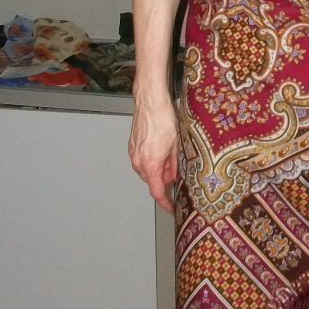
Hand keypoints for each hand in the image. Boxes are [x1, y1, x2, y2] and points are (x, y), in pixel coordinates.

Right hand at [129, 94, 178, 212]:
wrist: (150, 102)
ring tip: (170, 156)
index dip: (164, 202)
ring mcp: (133, 154)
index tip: (170, 207)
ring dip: (158, 169)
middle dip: (164, 180)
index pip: (156, 191)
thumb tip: (175, 176)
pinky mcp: (132, 146)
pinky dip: (151, 160)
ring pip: (146, 170)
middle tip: (177, 172)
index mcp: (151, 164)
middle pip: (152, 180)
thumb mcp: (176, 144)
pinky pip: (142, 160)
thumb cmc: (163, 119)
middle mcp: (139, 161)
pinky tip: (161, 149)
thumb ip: (175, 164)